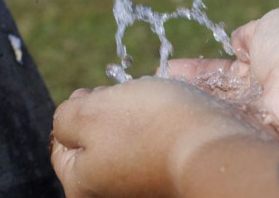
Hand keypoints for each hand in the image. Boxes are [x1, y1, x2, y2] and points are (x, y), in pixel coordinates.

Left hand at [50, 76, 264, 197]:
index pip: (61, 144)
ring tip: (153, 104)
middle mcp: (111, 195)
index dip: (76, 109)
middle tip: (126, 96)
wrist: (216, 149)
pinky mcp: (170, 181)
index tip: (95, 92)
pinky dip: (160, 130)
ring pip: (128, 142)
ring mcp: (142, 190)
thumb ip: (65, 117)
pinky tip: (172, 117)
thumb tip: (68, 121)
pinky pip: (156, 148)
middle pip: (96, 143)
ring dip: (136, 118)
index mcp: (81, 186)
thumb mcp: (89, 112)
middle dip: (108, 112)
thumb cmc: (150, 127)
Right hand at [168, 5, 278, 153]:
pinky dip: (198, 117)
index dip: (201, 67)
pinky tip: (171, 112)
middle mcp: (265, 88)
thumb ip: (251, 32)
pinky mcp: (254, 133)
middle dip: (188, 86)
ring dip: (189, 101)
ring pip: (216, 106)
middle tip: (158, 83)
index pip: (229, 64)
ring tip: (156, 97)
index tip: (172, 67)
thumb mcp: (274, 22)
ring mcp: (259, 112)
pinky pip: (221, 124)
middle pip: (218, 89)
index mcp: (272, 56)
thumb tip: (239, 40)